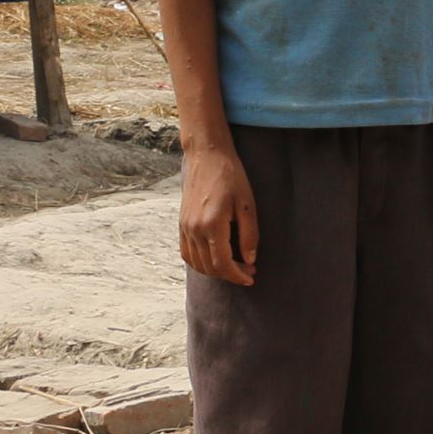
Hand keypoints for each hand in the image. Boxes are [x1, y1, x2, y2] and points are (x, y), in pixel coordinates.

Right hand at [179, 143, 256, 284]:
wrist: (206, 155)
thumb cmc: (230, 176)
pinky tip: (214, 259)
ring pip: (197, 263)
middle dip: (230, 274)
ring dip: (215, 270)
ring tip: (234, 266)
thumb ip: (249, 234)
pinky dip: (199, 262)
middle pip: (210, 267)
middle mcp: (195, 229)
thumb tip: (250, 260)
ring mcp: (185, 227)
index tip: (251, 277)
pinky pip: (186, 253)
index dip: (237, 275)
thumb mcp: (247, 204)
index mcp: (212, 224)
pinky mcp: (181, 223)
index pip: (223, 263)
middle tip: (248, 269)